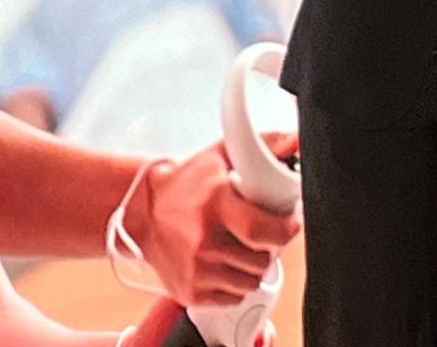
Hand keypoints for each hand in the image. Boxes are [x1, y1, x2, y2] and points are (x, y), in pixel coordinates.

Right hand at [130, 139, 302, 307]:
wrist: (140, 212)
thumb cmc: (183, 185)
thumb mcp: (218, 157)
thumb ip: (262, 147)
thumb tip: (296, 139)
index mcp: (213, 204)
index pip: (262, 230)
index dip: (284, 231)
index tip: (291, 225)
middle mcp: (203, 240)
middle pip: (261, 261)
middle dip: (266, 248)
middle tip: (255, 234)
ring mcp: (195, 269)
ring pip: (250, 282)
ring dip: (250, 267)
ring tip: (236, 247)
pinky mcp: (189, 291)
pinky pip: (232, 297)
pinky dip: (232, 284)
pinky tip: (221, 263)